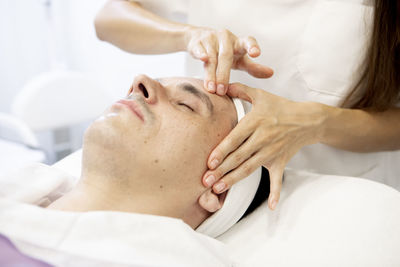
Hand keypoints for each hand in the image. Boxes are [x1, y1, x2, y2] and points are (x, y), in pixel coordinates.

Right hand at [185, 27, 272, 94]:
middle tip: (222, 91)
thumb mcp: (240, 60)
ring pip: (212, 57)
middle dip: (224, 75)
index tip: (256, 54)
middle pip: (226, 56)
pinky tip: (203, 60)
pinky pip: (200, 49)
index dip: (252, 46)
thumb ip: (253, 68)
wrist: (199, 39)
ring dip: (211, 74)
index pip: (248, 42)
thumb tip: (271, 73)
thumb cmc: (225, 53)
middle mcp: (226, 38)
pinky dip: (201, 54)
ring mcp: (211, 39)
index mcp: (239, 42)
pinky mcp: (198, 42)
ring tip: (212, 89)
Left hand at [201, 83, 326, 209]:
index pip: (235, 139)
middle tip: (205, 181)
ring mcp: (272, 152)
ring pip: (250, 168)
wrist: (307, 119)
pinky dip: (276, 193)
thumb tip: (221, 84)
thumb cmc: (280, 107)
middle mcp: (263, 138)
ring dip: (234, 180)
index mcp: (255, 122)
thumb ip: (240, 89)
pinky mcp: (280, 161)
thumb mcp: (261, 95)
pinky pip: (278, 179)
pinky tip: (271, 206)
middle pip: (239, 157)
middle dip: (221, 170)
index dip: (222, 152)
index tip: (209, 163)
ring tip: (218, 188)